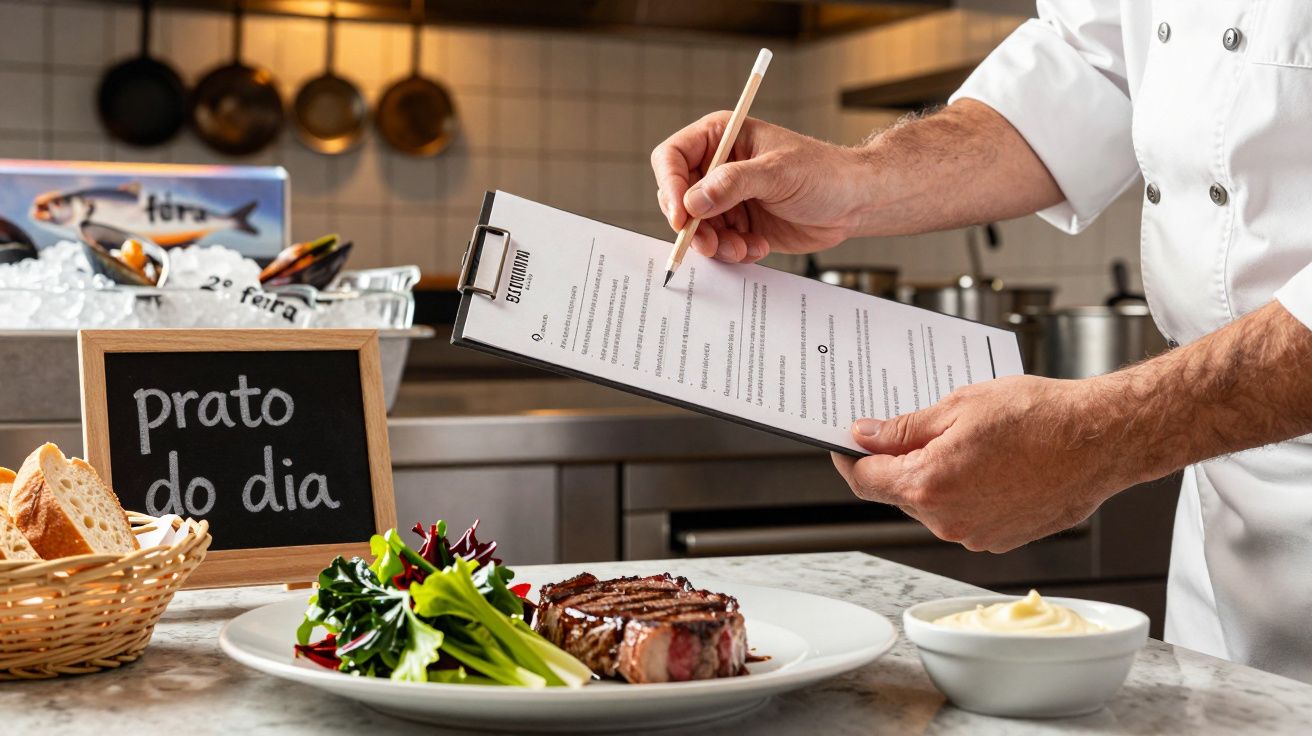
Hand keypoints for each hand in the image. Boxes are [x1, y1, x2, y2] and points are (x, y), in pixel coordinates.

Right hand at [650, 113, 867, 262]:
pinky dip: (733, 252)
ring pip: (696, 227)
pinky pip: (718, 244)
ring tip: (743, 247)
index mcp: (722, 137)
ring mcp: (727, 198)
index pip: (673, 157)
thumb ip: (733, 184)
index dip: (670, 186)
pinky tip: (758, 247)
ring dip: (715, 244)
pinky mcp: (739, 225)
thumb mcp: (778, 173)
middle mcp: (718, 167)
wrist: (854, 203)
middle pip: (678, 198)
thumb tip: (692, 201)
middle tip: (711, 243)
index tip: (681, 216)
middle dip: (692, 225)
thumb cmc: (823, 173)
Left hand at [831, 375, 1131, 552]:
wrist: (1102, 440)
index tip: (846, 444)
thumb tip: (865, 436)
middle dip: (897, 463)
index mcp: (928, 483)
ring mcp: (974, 535)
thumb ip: (904, 429)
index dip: (849, 459)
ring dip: (933, 477)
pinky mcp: (999, 539)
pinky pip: (963, 515)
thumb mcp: (959, 406)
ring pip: (931, 505)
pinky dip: (963, 492)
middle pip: (898, 493)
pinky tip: (988, 464)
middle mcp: (947, 519)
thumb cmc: (1040, 417)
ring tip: (965, 441)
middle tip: (911, 429)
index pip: (864, 480)